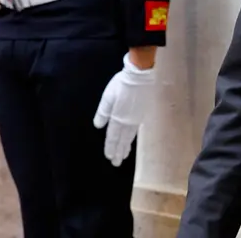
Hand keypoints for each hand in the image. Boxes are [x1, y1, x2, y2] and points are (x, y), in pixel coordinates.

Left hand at [93, 52, 156, 166]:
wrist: (140, 76)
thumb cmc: (122, 85)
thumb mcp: (108, 97)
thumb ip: (103, 112)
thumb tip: (98, 126)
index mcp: (118, 118)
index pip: (113, 137)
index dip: (110, 147)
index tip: (108, 157)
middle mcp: (128, 122)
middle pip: (122, 140)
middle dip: (118, 151)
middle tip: (116, 163)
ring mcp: (137, 118)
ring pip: (130, 137)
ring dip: (126, 147)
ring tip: (124, 155)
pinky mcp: (142, 113)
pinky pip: (135, 131)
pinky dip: (132, 138)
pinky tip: (131, 140)